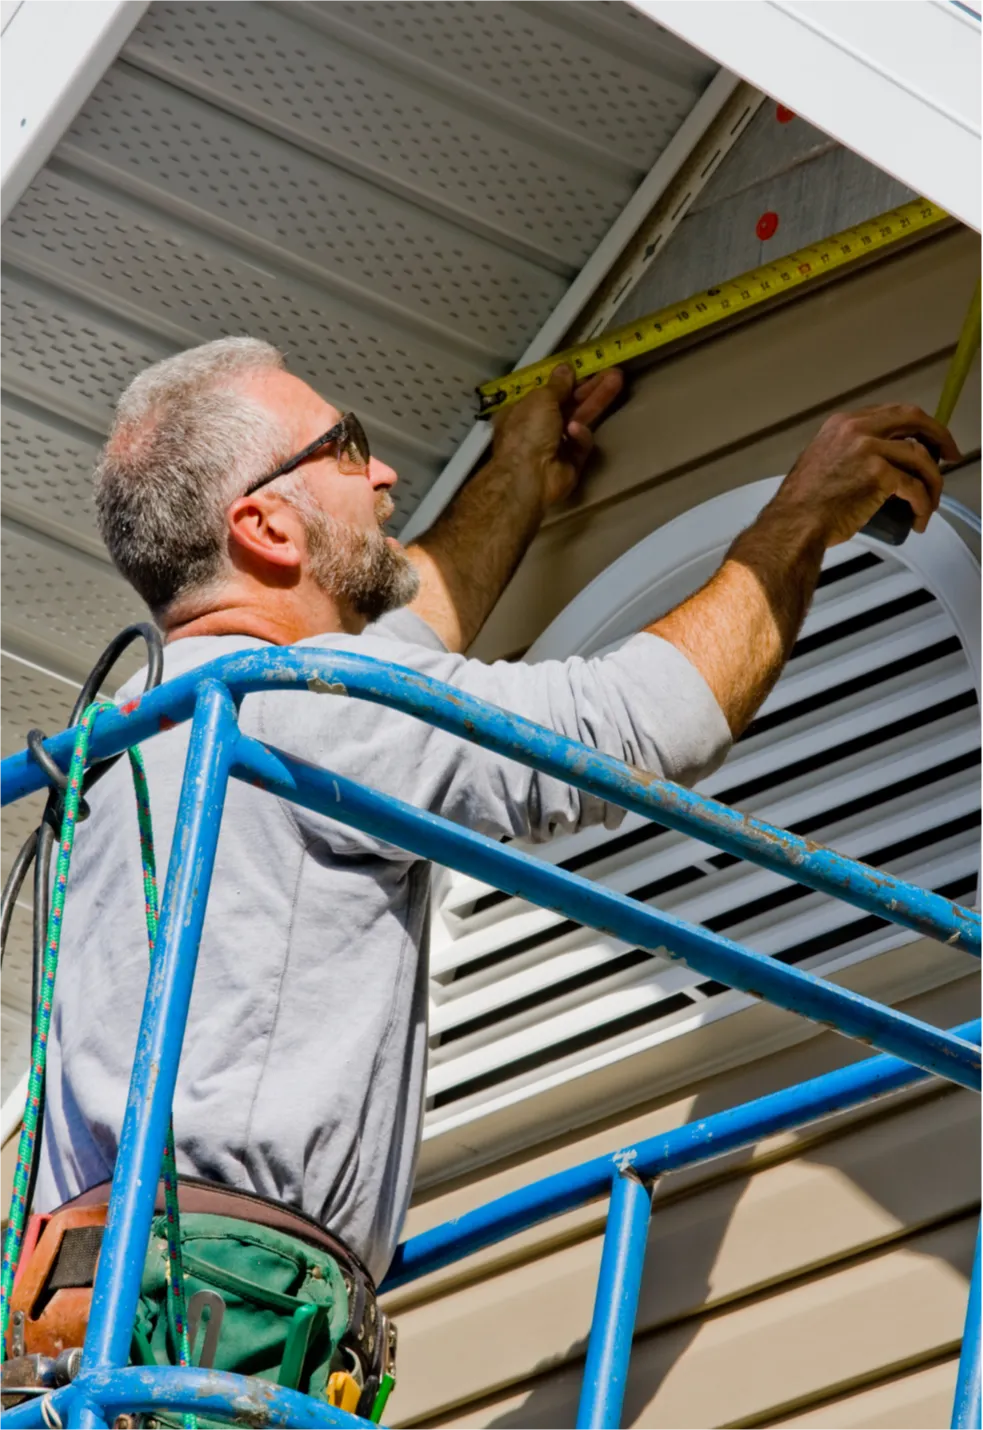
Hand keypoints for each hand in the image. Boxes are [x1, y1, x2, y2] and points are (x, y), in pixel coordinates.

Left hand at [492, 364, 623, 509]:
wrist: (529, 477)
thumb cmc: (528, 432)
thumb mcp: (541, 399)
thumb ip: (557, 384)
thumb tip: (565, 368)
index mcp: (523, 410)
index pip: (549, 392)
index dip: (568, 381)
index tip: (586, 369)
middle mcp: (537, 427)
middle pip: (569, 404)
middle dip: (590, 388)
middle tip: (613, 372)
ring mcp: (555, 445)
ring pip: (580, 419)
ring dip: (596, 401)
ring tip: (617, 381)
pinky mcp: (571, 462)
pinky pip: (580, 443)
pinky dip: (579, 436)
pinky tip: (574, 431)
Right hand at [770, 403, 959, 546]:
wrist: (794, 524)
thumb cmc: (803, 505)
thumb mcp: (821, 462)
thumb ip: (845, 453)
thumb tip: (871, 463)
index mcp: (842, 424)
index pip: (892, 412)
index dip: (916, 426)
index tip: (927, 440)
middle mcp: (857, 429)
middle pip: (914, 419)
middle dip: (939, 436)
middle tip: (950, 454)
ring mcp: (869, 449)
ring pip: (920, 457)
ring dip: (934, 481)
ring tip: (931, 502)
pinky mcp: (880, 475)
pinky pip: (915, 487)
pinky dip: (924, 504)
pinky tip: (921, 517)